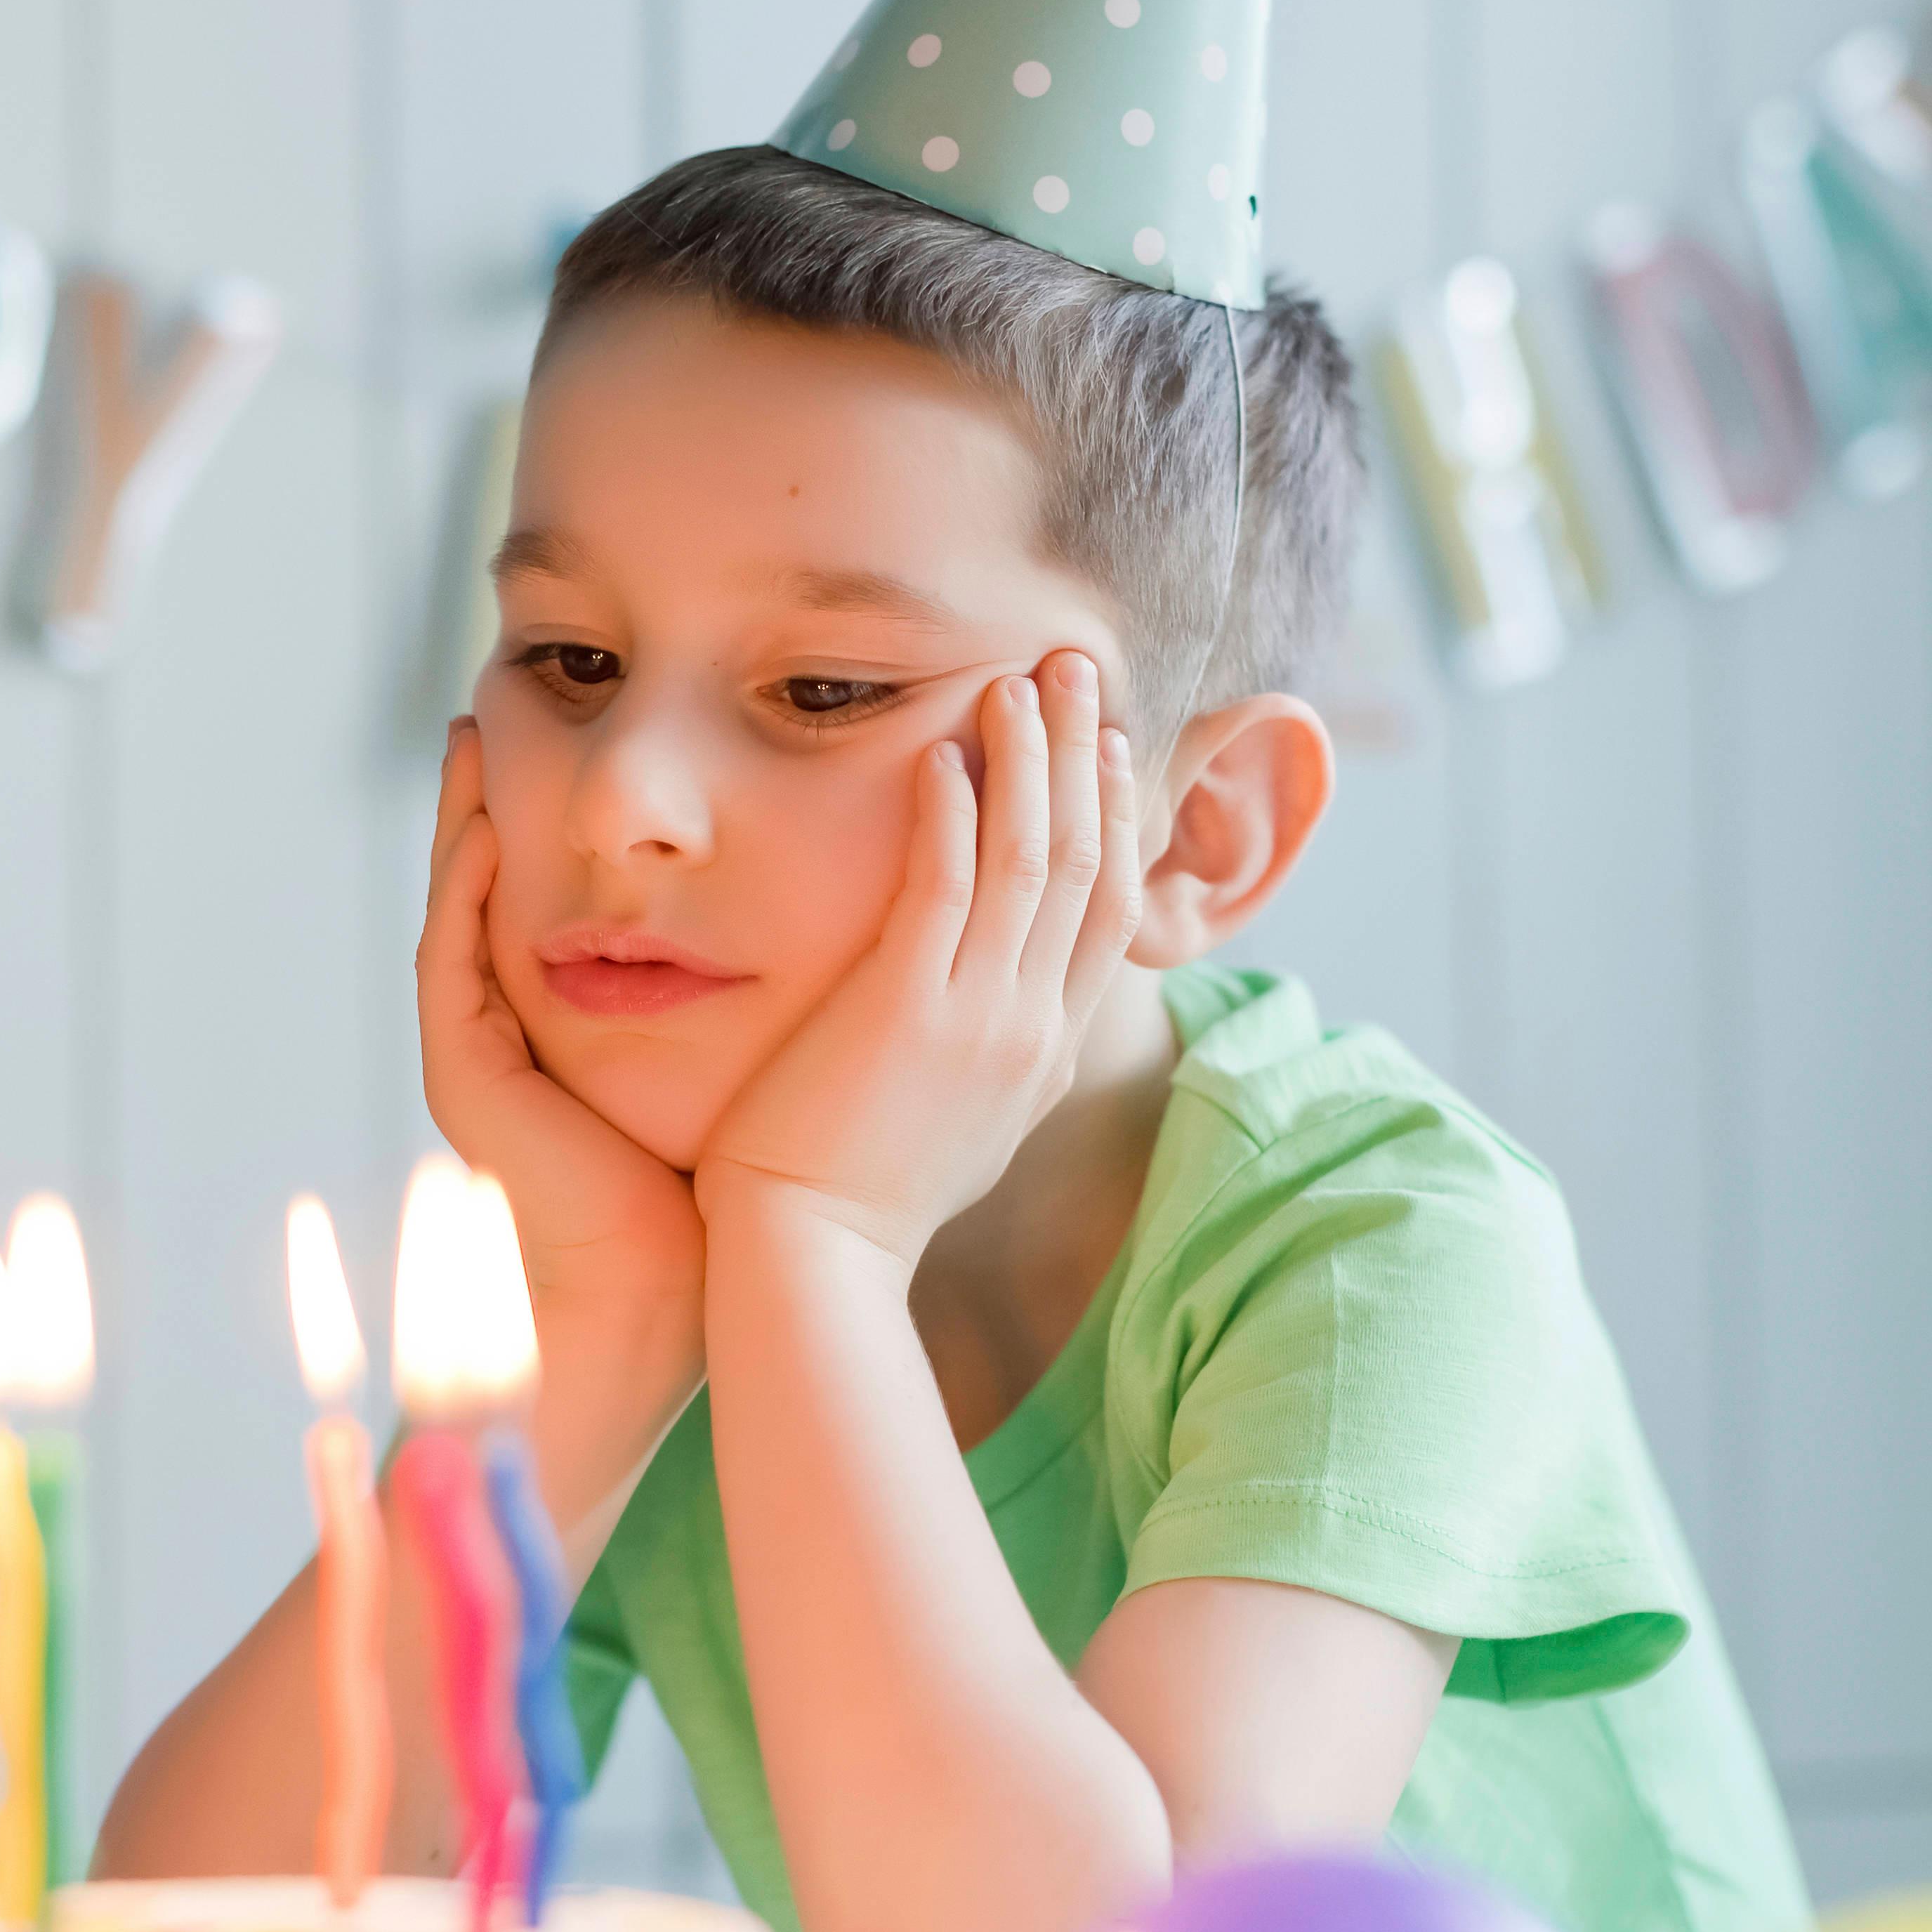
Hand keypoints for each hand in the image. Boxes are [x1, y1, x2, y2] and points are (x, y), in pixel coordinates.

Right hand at [417, 718, 708, 1509]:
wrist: (675, 1302)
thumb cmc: (726, 1194)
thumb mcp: (746, 1058)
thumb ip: (765, 987)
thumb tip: (853, 912)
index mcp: (582, 1017)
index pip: (572, 891)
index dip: (578, 815)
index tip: (599, 722)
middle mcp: (522, 1023)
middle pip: (505, 882)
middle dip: (503, 791)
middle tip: (514, 688)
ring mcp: (482, 1049)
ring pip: (464, 906)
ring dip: (462, 817)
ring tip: (477, 728)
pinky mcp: (468, 1075)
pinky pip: (451, 963)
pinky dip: (461, 891)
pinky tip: (480, 826)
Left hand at [696, 650, 1141, 1265]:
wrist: (816, 1262)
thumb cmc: (862, 1199)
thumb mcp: (964, 1124)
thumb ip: (992, 1056)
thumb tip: (1007, 1021)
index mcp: (1046, 1049)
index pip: (1108, 908)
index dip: (1115, 814)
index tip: (1107, 741)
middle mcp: (1032, 1025)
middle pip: (1088, 863)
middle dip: (1086, 758)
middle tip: (1080, 669)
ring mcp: (979, 1016)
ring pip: (1031, 861)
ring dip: (1030, 760)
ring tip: (1020, 679)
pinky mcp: (909, 1010)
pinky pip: (944, 888)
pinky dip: (952, 815)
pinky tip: (942, 754)